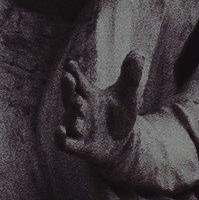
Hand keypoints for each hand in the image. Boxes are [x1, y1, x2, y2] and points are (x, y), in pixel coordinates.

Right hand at [61, 49, 145, 178]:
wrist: (123, 143)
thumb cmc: (121, 114)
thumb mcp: (128, 94)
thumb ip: (132, 75)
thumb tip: (138, 53)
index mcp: (89, 95)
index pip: (78, 81)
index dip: (74, 72)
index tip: (70, 64)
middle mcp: (80, 110)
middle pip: (68, 96)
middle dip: (67, 87)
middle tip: (68, 77)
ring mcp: (78, 128)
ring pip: (68, 119)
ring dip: (71, 111)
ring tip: (78, 102)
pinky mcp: (79, 146)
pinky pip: (64, 144)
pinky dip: (60, 138)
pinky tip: (60, 130)